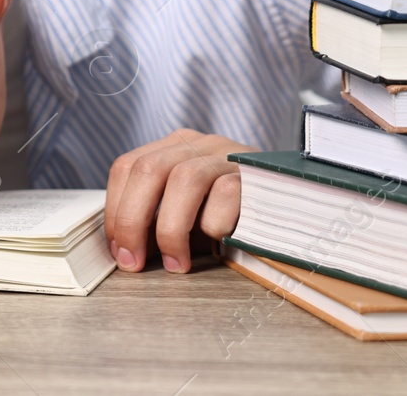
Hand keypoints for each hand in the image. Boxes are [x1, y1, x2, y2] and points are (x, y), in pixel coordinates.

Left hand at [104, 129, 256, 273]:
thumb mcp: (187, 210)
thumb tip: (124, 251)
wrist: (290, 200)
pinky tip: (218, 242)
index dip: (115, 209)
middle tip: (134, 261)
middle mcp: (197, 144)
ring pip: (184, 179)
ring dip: (171, 230)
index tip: (118, 249)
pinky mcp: (255, 172)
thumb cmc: (230, 211)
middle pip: (148, 169)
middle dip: (132, 220)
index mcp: (173, 147)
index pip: (127, 167)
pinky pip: (225, 196)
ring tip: (177, 263)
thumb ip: (156, 219)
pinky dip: (214, 225)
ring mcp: (227, 153)